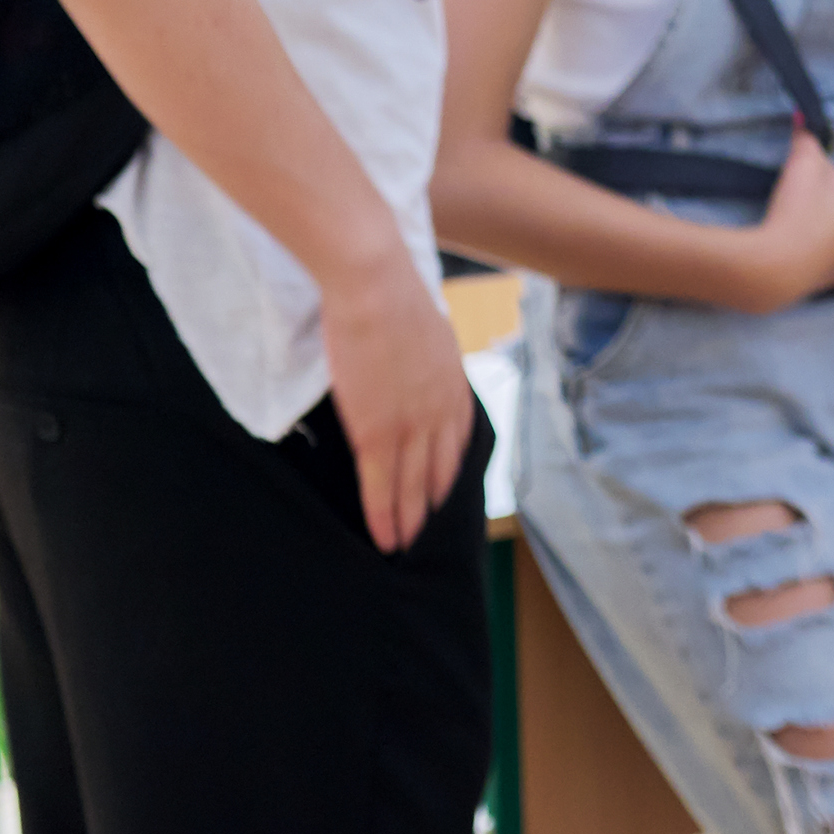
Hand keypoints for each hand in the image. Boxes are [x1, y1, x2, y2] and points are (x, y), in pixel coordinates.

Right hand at [316, 252, 479, 552]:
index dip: (450, 470)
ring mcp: (411, 423)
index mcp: (453, 384)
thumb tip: (416, 364)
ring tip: (406, 548)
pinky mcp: (378, 431)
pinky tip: (384, 539)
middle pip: (441, 470)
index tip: (446, 492)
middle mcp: (441, 410)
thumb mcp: (425, 331)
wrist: (375, 285)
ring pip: (412, 486)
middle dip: (435, 503)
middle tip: (430, 532)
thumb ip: (425, 359)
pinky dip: (383, 516)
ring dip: (409, 521)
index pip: (458, 439)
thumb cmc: (390, 296)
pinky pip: (383, 485)